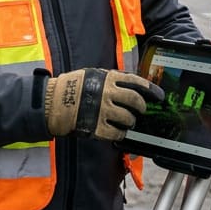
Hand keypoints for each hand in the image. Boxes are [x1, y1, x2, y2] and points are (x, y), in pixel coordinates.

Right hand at [44, 69, 164, 140]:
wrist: (52, 102)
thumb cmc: (70, 87)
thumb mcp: (91, 75)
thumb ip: (109, 80)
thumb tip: (127, 85)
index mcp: (107, 79)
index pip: (136, 82)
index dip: (150, 89)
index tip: (158, 96)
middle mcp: (108, 93)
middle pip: (135, 101)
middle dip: (141, 107)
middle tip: (140, 111)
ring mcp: (103, 110)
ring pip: (128, 118)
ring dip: (130, 121)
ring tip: (127, 122)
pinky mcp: (97, 126)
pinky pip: (117, 133)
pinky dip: (120, 133)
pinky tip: (117, 131)